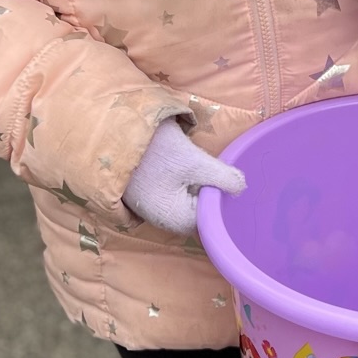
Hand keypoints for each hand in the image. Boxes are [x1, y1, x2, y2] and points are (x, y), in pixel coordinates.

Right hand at [122, 118, 245, 235]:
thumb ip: (222, 177)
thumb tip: (243, 188)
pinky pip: (180, 193)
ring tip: (209, 165)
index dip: (227, 199)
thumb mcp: (194, 161)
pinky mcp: (153, 196)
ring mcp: (158, 210)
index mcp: (180, 221)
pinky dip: (190, 181)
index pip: (215, 218)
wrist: (114, 135)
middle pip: (203, 209)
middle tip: (228, 170)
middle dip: (215, 191)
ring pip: (192, 199)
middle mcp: (168, 222)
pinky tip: (193, 165)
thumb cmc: (154, 152)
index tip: (237, 183)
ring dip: (202, 183)